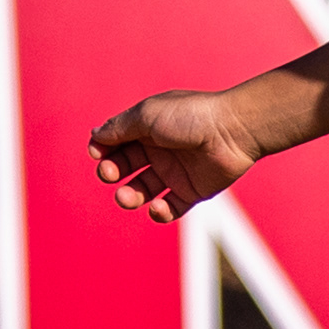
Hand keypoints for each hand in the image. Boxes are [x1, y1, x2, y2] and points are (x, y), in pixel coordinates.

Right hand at [89, 90, 268, 225]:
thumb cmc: (190, 116)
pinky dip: (159, 213)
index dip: (102, 150)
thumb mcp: (147, 115)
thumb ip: (119, 128)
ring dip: (129, 196)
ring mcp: (175, 171)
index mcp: (148, 127)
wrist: (233, 131)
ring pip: (143, 190)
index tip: (96, 154)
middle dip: (112, 172)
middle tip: (109, 173)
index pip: (116, 142)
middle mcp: (159, 149)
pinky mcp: (192, 191)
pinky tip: (156, 207)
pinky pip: (169, 208)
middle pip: (125, 166)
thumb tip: (95, 136)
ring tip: (125, 197)